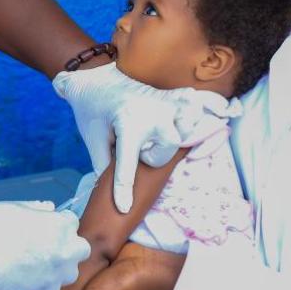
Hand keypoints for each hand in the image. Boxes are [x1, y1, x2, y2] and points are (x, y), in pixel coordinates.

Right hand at [0, 201, 90, 289]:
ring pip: (68, 276)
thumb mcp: (15, 206)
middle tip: (44, 252)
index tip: (44, 232)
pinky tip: (26, 288)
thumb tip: (48, 209)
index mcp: (60, 224)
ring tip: (33, 272)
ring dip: (56, 273)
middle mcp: (65, 250)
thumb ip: (38, 209)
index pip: (71, 224)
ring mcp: (56, 275)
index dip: (56, 227)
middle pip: (79, 251)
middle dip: (66, 250)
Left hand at [54, 62, 234, 212]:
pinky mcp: (170, 98)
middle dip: (157, 155)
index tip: (124, 208)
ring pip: (189, 122)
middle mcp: (150, 113)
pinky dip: (198, 109)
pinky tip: (195, 116)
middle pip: (171, 144)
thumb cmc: (93, 112)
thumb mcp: (92, 140)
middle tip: (142, 152)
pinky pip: (193, 103)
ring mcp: (163, 103)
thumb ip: (104, 165)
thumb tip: (111, 190)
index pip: (127, 165)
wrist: (98, 81)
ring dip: (178, 133)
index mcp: (127, 125)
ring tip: (161, 137)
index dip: (123, 190)